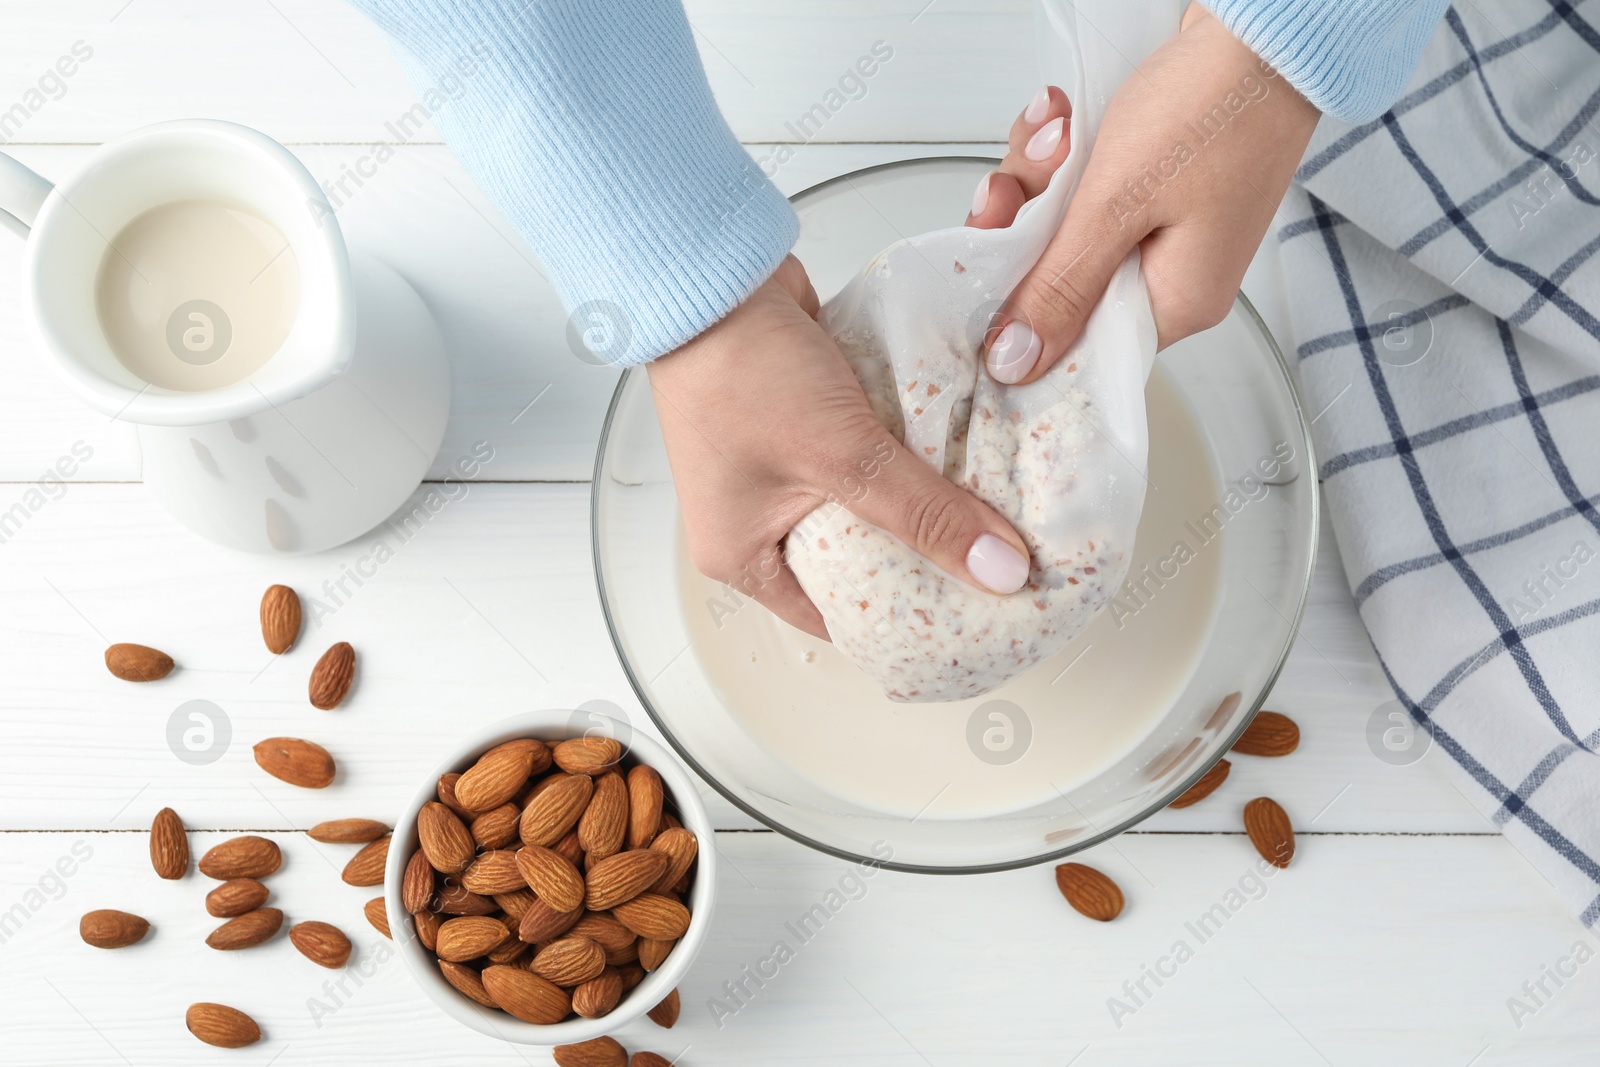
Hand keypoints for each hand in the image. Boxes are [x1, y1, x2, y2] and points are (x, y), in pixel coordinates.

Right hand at [647, 256, 1033, 639]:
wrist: (713, 273)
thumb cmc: (741, 371)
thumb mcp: (843, 456)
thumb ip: (924, 513)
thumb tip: (999, 571)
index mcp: (739, 558)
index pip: (832, 619)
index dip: (898, 624)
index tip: (964, 622)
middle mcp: (753, 519)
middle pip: (856, 559)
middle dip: (919, 556)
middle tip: (990, 568)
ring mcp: (778, 467)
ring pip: (866, 500)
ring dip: (917, 497)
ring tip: (986, 515)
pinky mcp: (803, 420)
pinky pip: (866, 453)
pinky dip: (904, 452)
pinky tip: (956, 453)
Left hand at [979, 4, 1320, 383]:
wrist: (1266, 23)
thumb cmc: (1216, 104)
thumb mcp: (1118, 206)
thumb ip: (1061, 288)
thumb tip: (1017, 362)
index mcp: (1175, 302)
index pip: (1076, 346)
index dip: (1019, 317)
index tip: (982, 277)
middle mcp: (1171, 274)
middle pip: (1058, 280)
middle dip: (1023, 225)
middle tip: (1013, 189)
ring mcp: (1162, 227)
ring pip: (1060, 227)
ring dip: (1039, 177)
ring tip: (1055, 135)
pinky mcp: (1152, 184)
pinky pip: (1081, 188)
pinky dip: (1063, 153)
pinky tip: (1063, 119)